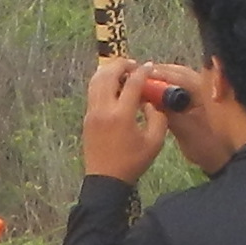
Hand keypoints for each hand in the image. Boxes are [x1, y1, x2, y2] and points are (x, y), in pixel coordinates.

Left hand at [81, 53, 172, 183]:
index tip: (149, 67)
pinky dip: (103, 83)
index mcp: (122, 115)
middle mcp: (104, 110)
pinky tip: (114, 87)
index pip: (132, 83)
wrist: (106, 179)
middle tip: (133, 65)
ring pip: (96, 80)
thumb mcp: (154, 142)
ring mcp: (92, 112)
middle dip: (121, 64)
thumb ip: (158, 118)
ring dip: (109, 71)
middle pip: (108, 74)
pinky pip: (93, 92)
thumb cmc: (132, 162)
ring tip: (122, 72)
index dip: (143, 72)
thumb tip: (152, 102)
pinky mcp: (87, 117)